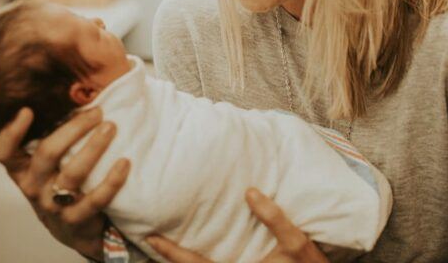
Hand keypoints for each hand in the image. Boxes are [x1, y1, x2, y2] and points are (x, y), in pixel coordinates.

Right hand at [0, 107, 129, 259]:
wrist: (75, 227)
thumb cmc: (62, 181)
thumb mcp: (50, 163)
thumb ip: (55, 135)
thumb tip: (80, 91)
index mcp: (23, 170)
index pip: (5, 152)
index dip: (11, 132)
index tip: (27, 109)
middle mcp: (34, 186)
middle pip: (47, 154)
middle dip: (73, 129)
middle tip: (97, 112)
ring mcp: (54, 204)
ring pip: (72, 174)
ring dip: (94, 148)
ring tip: (111, 127)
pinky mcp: (77, 219)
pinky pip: (96, 198)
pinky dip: (112, 179)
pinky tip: (125, 162)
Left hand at [146, 188, 327, 262]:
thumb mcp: (296, 243)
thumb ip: (275, 218)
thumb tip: (250, 191)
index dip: (171, 252)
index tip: (151, 238)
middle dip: (170, 258)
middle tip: (151, 238)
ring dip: (185, 261)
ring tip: (171, 242)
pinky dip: (200, 262)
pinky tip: (199, 250)